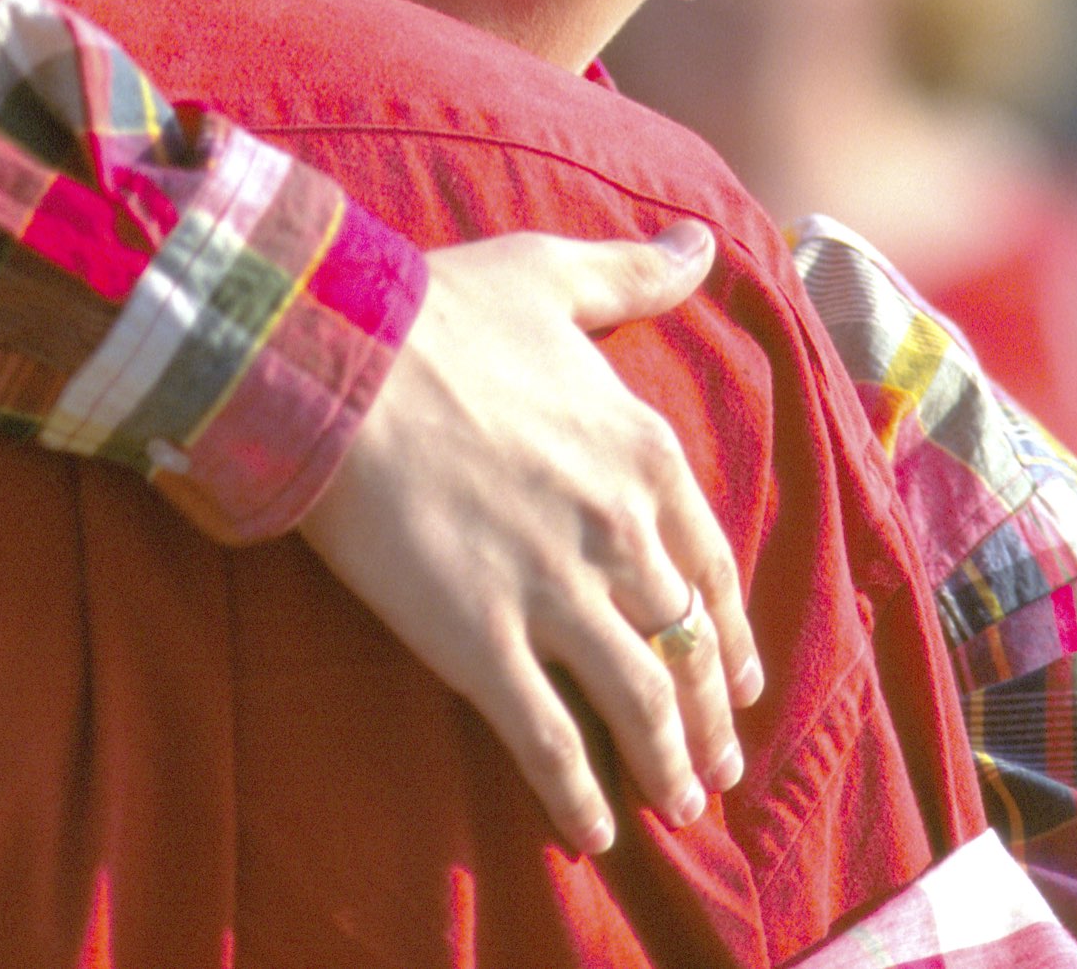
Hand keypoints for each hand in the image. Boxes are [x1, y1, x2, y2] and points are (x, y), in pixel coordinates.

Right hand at [295, 220, 759, 853]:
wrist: (336, 359)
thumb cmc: (436, 309)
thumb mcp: (552, 273)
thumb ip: (634, 273)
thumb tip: (702, 244)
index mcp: (642, 450)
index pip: (710, 560)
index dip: (732, 628)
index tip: (740, 672)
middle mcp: (618, 529)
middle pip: (686, 642)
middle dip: (711, 713)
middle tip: (719, 764)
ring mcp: (555, 590)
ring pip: (640, 699)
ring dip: (668, 763)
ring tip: (679, 808)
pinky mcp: (482, 640)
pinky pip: (549, 736)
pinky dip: (578, 792)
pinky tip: (593, 831)